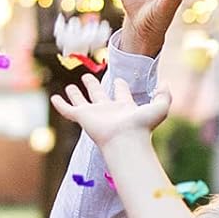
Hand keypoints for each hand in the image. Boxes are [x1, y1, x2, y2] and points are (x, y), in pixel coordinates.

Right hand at [52, 72, 170, 147]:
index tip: (118, 80)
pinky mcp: (82, 117)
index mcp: (124, 107)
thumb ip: (165, 95)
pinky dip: (60, 104)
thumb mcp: (160, 107)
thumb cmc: (143, 126)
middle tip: (87, 78)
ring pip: (82, 101)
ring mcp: (94, 114)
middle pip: (99, 95)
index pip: (121, 94)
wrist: (126, 139)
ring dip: (76, 94)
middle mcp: (108, 110)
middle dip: (93, 86)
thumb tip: (165, 82)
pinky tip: (53, 98)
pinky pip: (68, 110)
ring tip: (70, 87)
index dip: (120, 86)